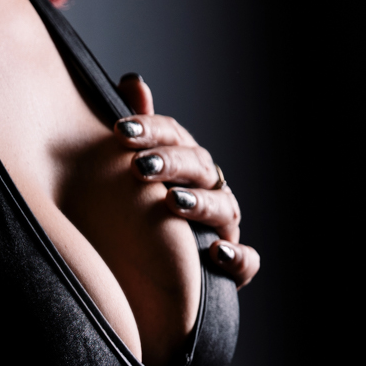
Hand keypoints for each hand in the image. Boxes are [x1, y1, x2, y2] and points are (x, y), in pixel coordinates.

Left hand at [113, 75, 259, 288]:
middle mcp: (209, 192)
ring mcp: (223, 229)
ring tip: (173, 203)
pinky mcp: (233, 268)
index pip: (173, 137)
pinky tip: (214, 253)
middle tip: (139, 167)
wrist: (144, 284)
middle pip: (198, 168)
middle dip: (171, 164)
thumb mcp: (131, 175)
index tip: (119, 131)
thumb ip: (137, 132)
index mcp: (186, 165)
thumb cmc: (139, 219)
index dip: (150, 130)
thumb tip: (132, 81)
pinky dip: (237, 258)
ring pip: (225, 210)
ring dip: (201, 204)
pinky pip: (246, 263)